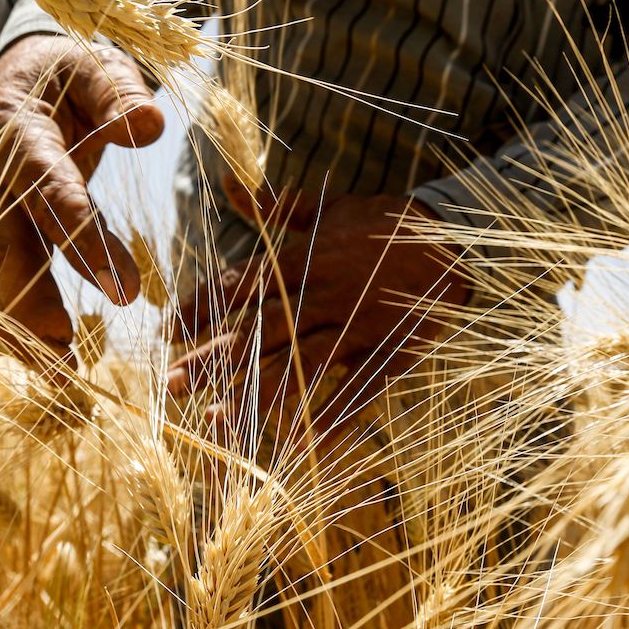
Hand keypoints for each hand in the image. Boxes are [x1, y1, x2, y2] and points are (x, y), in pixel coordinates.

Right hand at [0, 34, 163, 361]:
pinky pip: (1, 286)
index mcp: (14, 129)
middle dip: (31, 302)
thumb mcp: (98, 64)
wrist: (23, 72)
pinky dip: (22, 328)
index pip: (44, 184)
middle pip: (2, 246)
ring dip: (22, 330)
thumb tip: (151, 125)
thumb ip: (122, 94)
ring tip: (64, 380)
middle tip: (70, 350)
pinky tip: (55, 366)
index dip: (77, 232)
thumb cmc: (71, 69)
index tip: (117, 283)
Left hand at [166, 181, 469, 436]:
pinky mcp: (391, 350)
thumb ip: (279, 206)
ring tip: (218, 422)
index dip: (203, 308)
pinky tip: (298, 444)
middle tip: (172, 385)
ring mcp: (358, 325)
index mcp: (307, 257)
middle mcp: (325, 292)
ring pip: (300, 364)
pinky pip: (358, 388)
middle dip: (213, 359)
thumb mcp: (332, 206)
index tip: (169, 332)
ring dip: (256, 394)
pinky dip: (331, 417)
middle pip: (259, 330)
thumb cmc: (387, 223)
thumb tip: (231, 184)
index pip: (242, 284)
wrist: (458, 237)